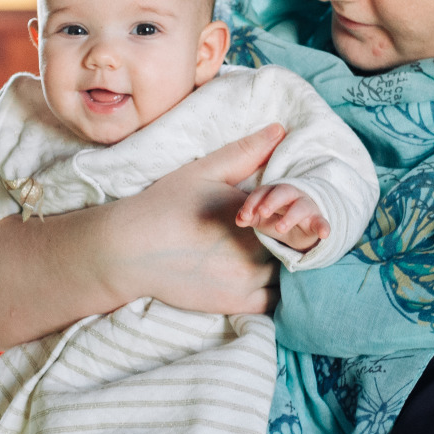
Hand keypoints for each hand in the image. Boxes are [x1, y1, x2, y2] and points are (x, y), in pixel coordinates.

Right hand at [108, 122, 286, 313]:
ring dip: (287, 266)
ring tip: (275, 255)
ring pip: (289, 276)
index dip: (303, 216)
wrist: (130, 249)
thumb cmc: (165, 205)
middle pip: (297, 248)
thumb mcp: (204, 171)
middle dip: (296, 240)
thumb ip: (245, 153)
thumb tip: (279, 130)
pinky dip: (276, 292)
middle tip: (286, 234)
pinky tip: (264, 278)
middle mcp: (256, 251)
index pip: (299, 217)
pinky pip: (273, 303)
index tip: (297, 214)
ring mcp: (247, 280)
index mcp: (254, 215)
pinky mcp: (235, 303)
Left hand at [236, 183, 329, 252]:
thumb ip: (249, 216)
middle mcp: (292, 196)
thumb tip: (239, 219)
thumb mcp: (261, 218)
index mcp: (275, 192)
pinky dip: (324, 227)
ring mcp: (306, 207)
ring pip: (301, 206)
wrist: (301, 230)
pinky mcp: (317, 221)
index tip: (244, 216)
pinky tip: (324, 234)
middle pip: (283, 192)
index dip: (252, 202)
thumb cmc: (278, 218)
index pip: (263, 192)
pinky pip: (322, 222)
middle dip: (271, 201)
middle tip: (262, 212)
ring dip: (291, 216)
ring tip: (280, 228)